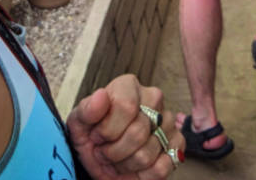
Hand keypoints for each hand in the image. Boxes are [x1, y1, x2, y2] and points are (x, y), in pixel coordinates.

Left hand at [66, 74, 183, 178]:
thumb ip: (87, 109)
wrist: (100, 158)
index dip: (108, 130)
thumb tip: (101, 96)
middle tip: (104, 152)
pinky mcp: (177, 144)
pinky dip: (143, 175)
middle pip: (138, 132)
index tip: (97, 136)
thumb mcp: (79, 123)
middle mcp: (152, 98)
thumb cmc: (91, 136)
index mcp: (128, 86)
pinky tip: (134, 167)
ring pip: (147, 153)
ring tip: (117, 159)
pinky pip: (163, 167)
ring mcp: (167, 121)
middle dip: (114, 151)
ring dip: (125, 164)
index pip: (127, 107)